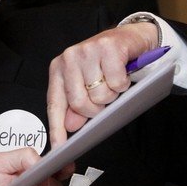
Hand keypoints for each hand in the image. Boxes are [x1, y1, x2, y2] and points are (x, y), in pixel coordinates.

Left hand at [46, 22, 157, 146]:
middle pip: (79, 103)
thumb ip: (77, 105)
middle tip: (104, 98)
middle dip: (96, 109)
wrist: (132, 37)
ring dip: (112, 95)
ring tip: (112, 81)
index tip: (58, 148)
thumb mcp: (88, 84)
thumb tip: (71, 126)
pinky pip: (116, 83)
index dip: (57, 128)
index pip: (54, 103)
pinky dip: (123, 84)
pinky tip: (122, 73)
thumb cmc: (108, 62)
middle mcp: (69, 58)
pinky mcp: (108, 47)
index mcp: (59, 68)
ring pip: (100, 95)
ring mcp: (87, 51)